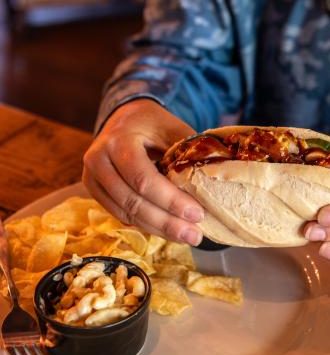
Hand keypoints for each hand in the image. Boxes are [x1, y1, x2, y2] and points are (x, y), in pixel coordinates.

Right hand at [82, 99, 204, 244]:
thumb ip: (187, 154)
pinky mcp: (95, 191)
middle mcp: (98, 160)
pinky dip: (146, 224)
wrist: (124, 118)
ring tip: (186, 236)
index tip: (197, 214)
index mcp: (119, 140)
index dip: (170, 200)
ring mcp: (92, 178)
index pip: (143, 178)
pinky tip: (168, 229)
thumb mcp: (173, 129)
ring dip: (158, 228)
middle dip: (166, 222)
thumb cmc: (153, 123)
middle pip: (133, 201)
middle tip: (194, 235)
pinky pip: (121, 214)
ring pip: (126, 213)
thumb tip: (212, 185)